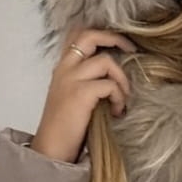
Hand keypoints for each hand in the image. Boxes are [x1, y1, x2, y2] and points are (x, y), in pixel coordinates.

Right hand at [30, 25, 137, 162]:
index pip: (77, 35)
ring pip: (106, 61)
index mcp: (62, 67)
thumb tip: (111, 76)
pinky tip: (116, 112)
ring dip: (121, 79)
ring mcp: (71, 79)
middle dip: (114, 38)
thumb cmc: (65, 128)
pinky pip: (109, 85)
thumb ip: (84, 81)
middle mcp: (65, 68)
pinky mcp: (80, 93)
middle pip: (89, 35)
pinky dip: (119, 98)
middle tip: (131, 50)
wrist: (51, 149)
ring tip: (122, 99)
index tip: (119, 44)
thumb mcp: (70, 97)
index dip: (100, 33)